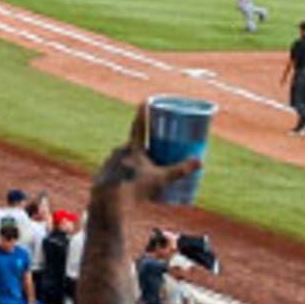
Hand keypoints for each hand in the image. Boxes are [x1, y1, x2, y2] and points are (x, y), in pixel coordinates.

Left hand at [87, 105, 201, 215]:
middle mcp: (119, 150)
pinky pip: (116, 169)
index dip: (142, 112)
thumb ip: (179, 170)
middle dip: (143, 145)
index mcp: (133, 147)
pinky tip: (127, 179)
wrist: (108, 203)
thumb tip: (200, 162)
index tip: (144, 100)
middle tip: (154, 148)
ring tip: (142, 170)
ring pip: (124, 157)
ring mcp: (110, 162)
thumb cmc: (135, 188)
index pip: (139, 124)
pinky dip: (123, 172)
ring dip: (132, 160)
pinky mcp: (104, 174)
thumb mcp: (159, 180)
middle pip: (133, 143)